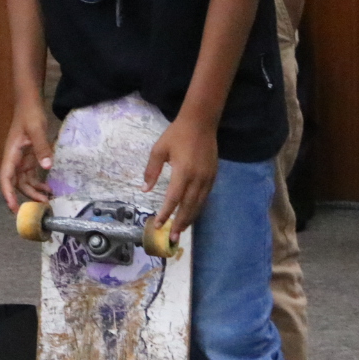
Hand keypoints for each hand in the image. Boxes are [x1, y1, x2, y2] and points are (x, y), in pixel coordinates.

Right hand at [0, 102, 54, 211]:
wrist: (29, 103)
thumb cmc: (29, 114)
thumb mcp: (37, 130)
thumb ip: (42, 148)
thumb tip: (47, 167)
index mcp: (11, 154)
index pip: (6, 178)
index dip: (8, 194)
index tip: (13, 208)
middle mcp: (14, 159)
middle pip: (16, 183)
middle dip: (26, 196)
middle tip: (40, 206)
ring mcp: (21, 158)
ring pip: (24, 180)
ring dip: (34, 191)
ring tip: (48, 199)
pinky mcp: (28, 156)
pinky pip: (31, 174)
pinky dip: (38, 182)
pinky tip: (49, 188)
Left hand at [144, 114, 217, 240]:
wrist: (200, 122)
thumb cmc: (176, 135)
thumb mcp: (159, 150)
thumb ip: (152, 170)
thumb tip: (145, 189)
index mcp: (183, 172)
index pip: (173, 198)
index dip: (165, 213)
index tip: (158, 224)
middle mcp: (197, 178)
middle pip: (188, 206)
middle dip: (180, 222)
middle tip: (172, 237)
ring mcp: (207, 178)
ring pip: (199, 204)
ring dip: (190, 218)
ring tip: (181, 230)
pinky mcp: (213, 176)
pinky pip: (205, 197)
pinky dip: (197, 208)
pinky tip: (191, 214)